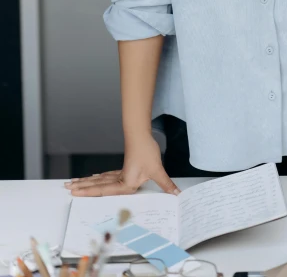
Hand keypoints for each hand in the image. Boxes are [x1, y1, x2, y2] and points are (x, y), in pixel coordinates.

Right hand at [64, 134, 179, 196]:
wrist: (142, 135)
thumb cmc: (147, 151)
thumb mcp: (157, 170)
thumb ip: (166, 184)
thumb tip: (177, 194)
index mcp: (125, 183)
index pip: (103, 191)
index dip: (88, 193)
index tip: (74, 194)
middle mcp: (119, 179)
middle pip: (97, 185)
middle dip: (82, 188)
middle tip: (66, 188)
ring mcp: (119, 173)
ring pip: (100, 180)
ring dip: (86, 183)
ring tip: (72, 184)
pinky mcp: (122, 169)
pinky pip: (106, 177)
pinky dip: (98, 179)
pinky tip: (93, 179)